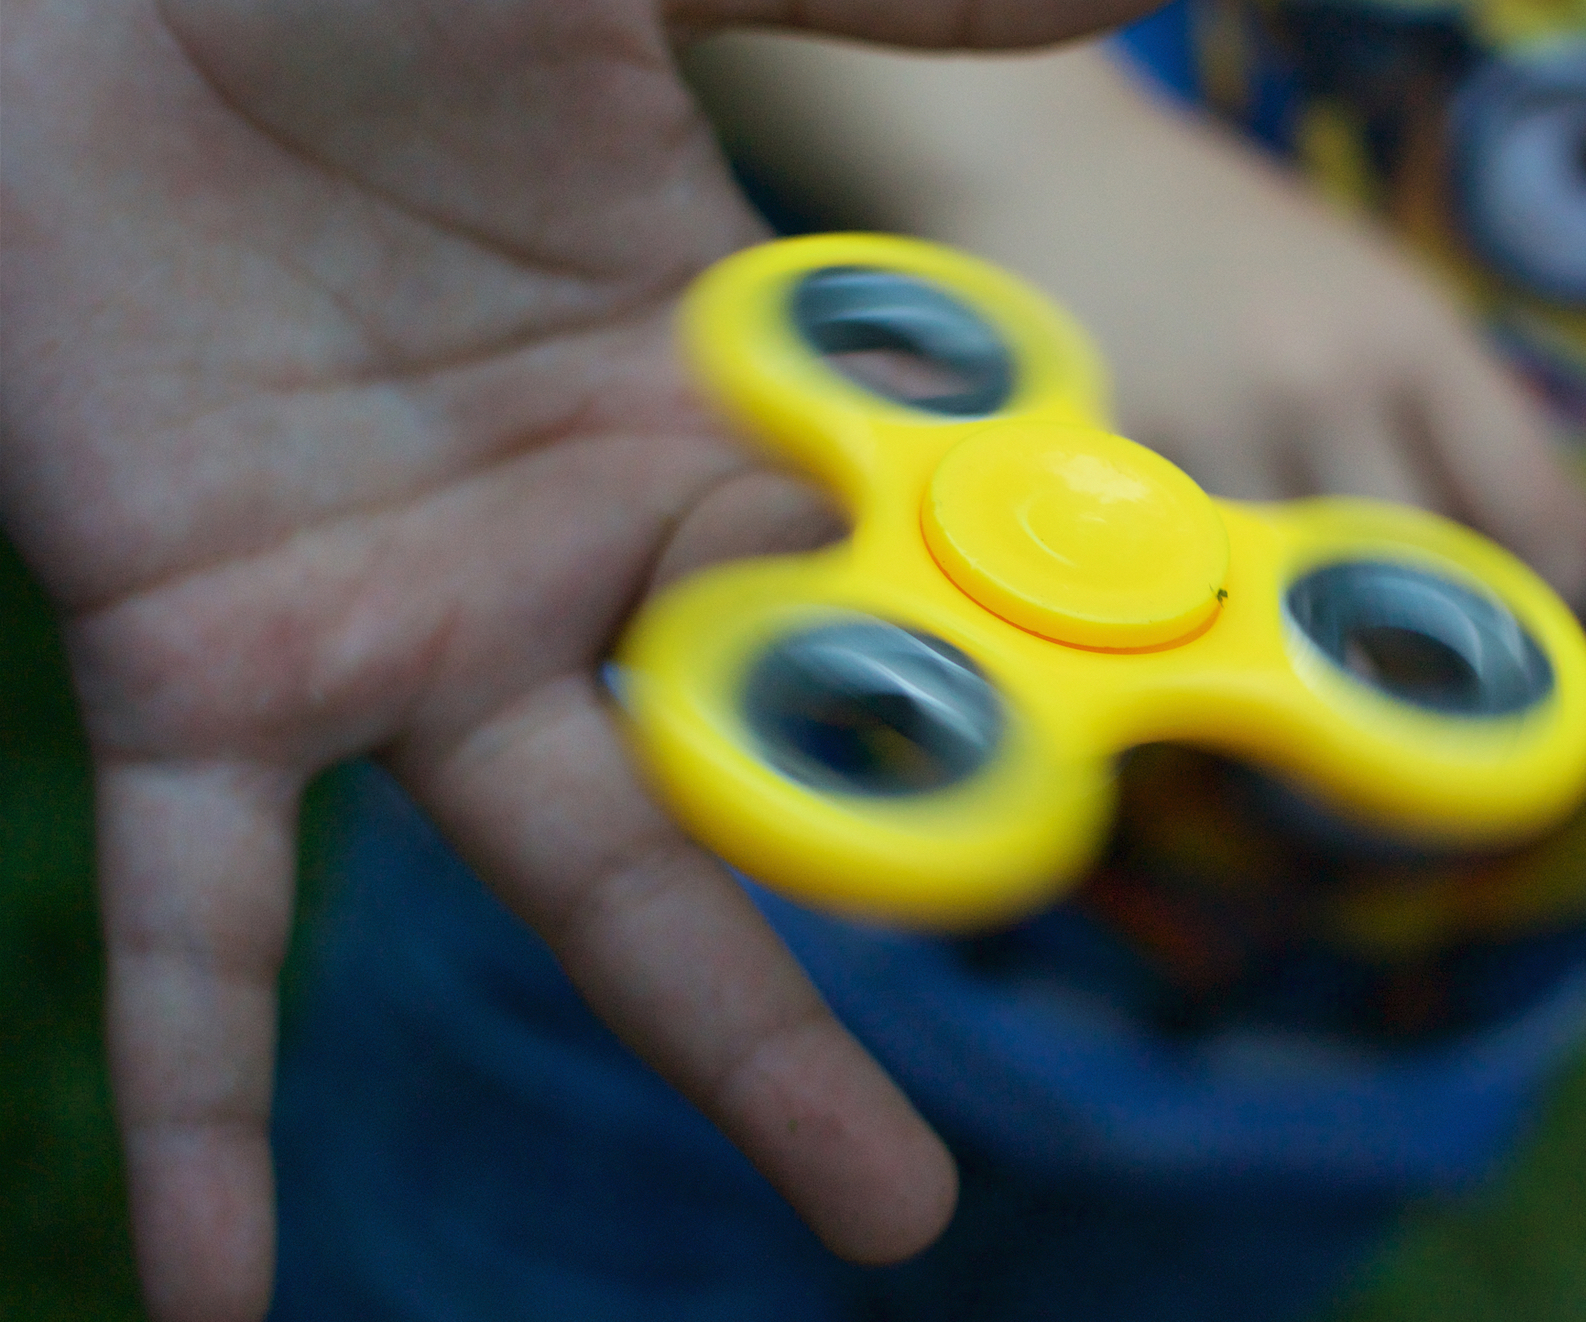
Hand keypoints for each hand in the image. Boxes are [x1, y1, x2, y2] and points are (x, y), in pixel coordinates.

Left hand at [0, 1, 1159, 1316]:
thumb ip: (862, 0)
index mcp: (711, 397)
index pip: (917, 566)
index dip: (1050, 658)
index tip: (1192, 732)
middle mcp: (583, 544)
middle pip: (798, 759)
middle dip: (927, 906)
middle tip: (1052, 1051)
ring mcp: (406, 626)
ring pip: (591, 875)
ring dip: (738, 1046)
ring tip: (888, 1208)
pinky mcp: (202, 664)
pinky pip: (202, 925)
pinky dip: (201, 1107)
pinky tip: (216, 1297)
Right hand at [685, 40, 1585, 600]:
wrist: (1045, 167)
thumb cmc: (1222, 239)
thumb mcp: (1371, 291)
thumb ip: (1465, 412)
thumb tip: (1576, 552)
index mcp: (1407, 334)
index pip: (1524, 498)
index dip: (1552, 587)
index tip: (1547, 627)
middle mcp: (1323, 387)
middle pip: (1416, 576)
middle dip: (1432, 642)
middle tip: (1425, 679)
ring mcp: (1210, 438)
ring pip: (1294, 609)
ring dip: (1310, 650)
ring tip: (1303, 654)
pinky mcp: (1111, 480)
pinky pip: (1183, 603)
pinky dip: (1208, 630)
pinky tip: (1204, 617)